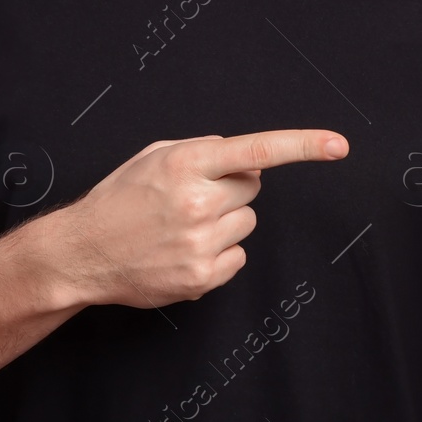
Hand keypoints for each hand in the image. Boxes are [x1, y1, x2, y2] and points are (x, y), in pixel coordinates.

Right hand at [54, 130, 347, 308]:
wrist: (83, 252)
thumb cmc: (118, 199)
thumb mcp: (153, 156)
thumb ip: (202, 150)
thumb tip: (244, 158)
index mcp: (185, 163)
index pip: (257, 150)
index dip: (303, 146)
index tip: (338, 145)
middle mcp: (197, 201)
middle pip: (253, 187)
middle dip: (231, 188)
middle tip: (193, 197)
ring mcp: (201, 242)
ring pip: (247, 222)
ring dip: (224, 221)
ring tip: (182, 226)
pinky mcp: (203, 276)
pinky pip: (238, 256)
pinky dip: (218, 253)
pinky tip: (183, 250)